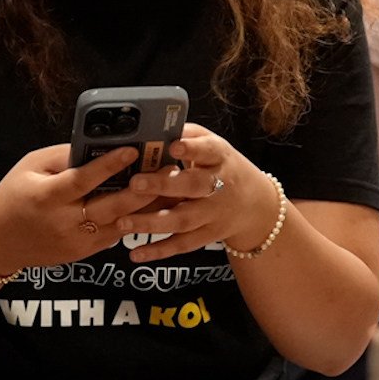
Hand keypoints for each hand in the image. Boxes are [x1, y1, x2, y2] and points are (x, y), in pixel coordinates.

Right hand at [0, 144, 157, 274]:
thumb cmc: (13, 196)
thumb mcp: (30, 167)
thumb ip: (64, 157)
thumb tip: (99, 143)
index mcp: (47, 197)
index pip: (83, 179)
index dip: (109, 164)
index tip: (133, 148)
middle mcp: (64, 222)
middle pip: (112, 206)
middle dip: (143, 187)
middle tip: (168, 169)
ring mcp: (77, 242)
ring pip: (121, 223)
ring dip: (147, 206)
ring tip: (169, 186)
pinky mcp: (84, 253)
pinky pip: (115, 234)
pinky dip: (134, 219)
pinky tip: (152, 204)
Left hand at [114, 124, 282, 262]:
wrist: (254, 204)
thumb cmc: (221, 167)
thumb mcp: (211, 145)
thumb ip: (185, 135)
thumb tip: (152, 125)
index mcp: (219, 157)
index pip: (207, 150)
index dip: (192, 148)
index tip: (173, 145)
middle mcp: (218, 186)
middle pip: (193, 186)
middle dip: (164, 185)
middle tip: (135, 182)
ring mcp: (213, 214)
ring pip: (184, 219)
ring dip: (153, 222)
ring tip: (124, 222)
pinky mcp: (208, 235)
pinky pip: (182, 244)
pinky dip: (159, 251)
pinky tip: (136, 254)